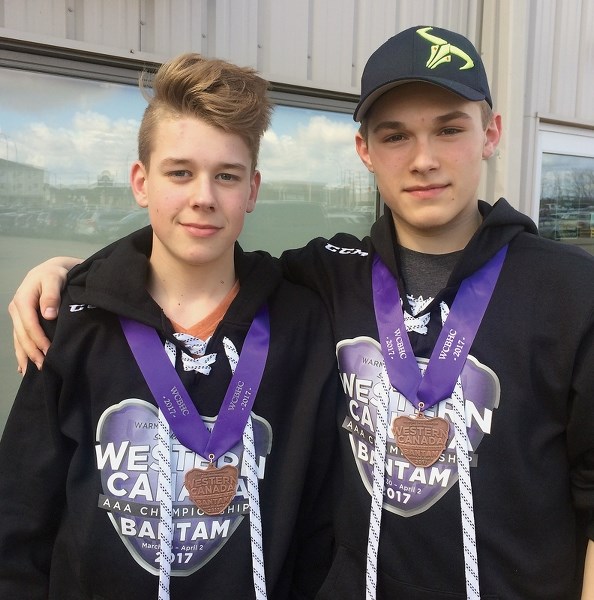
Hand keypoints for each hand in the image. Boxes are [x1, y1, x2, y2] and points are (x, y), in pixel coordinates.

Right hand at [8, 256, 81, 372]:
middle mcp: (16, 308)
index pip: (29, 325)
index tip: (49, 352)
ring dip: (25, 355)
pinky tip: (24, 366)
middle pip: (22, 335)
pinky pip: (19, 338)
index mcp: (22, 300)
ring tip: (33, 372)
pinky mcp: (21, 319)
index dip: (38, 340)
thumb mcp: (55, 279)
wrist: (53, 269)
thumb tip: (48, 314)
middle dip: (32, 352)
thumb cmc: (56, 273)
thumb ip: (51, 295)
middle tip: (44, 367)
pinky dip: (21, 351)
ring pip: (19, 339)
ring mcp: (17, 315)